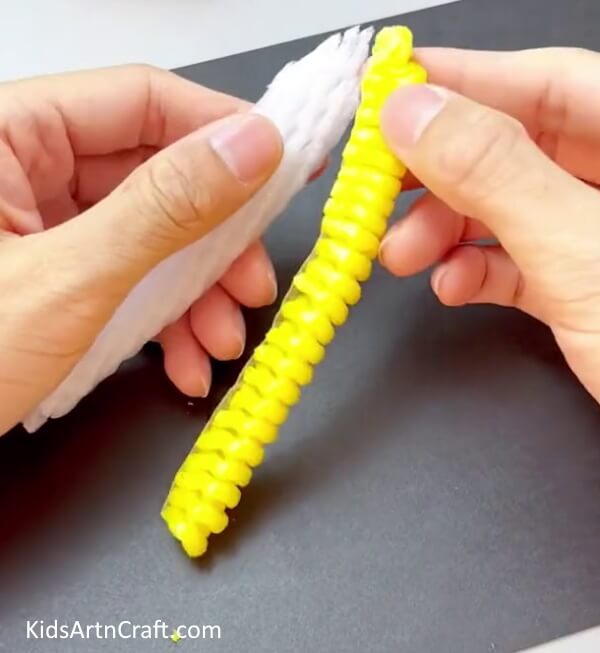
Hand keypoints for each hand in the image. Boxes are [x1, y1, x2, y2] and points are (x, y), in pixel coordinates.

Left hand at [0, 65, 283, 434]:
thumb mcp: (69, 282)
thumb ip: (164, 209)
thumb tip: (249, 149)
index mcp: (4, 136)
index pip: (140, 100)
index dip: (220, 130)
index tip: (280, 164)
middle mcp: (21, 172)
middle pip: (156, 179)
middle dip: (215, 243)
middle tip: (252, 281)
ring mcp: (40, 230)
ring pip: (151, 239)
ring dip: (197, 295)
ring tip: (220, 340)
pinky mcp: (53, 278)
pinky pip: (126, 281)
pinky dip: (162, 323)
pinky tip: (183, 361)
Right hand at [379, 47, 599, 403]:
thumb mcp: (581, 248)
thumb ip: (496, 175)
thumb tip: (416, 115)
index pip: (544, 80)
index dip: (461, 80)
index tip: (390, 89)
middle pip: (511, 146)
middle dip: (437, 173)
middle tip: (379, 185)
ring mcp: (593, 232)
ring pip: (502, 207)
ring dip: (443, 230)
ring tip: (403, 253)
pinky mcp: (578, 282)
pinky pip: (513, 260)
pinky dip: (473, 272)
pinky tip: (451, 286)